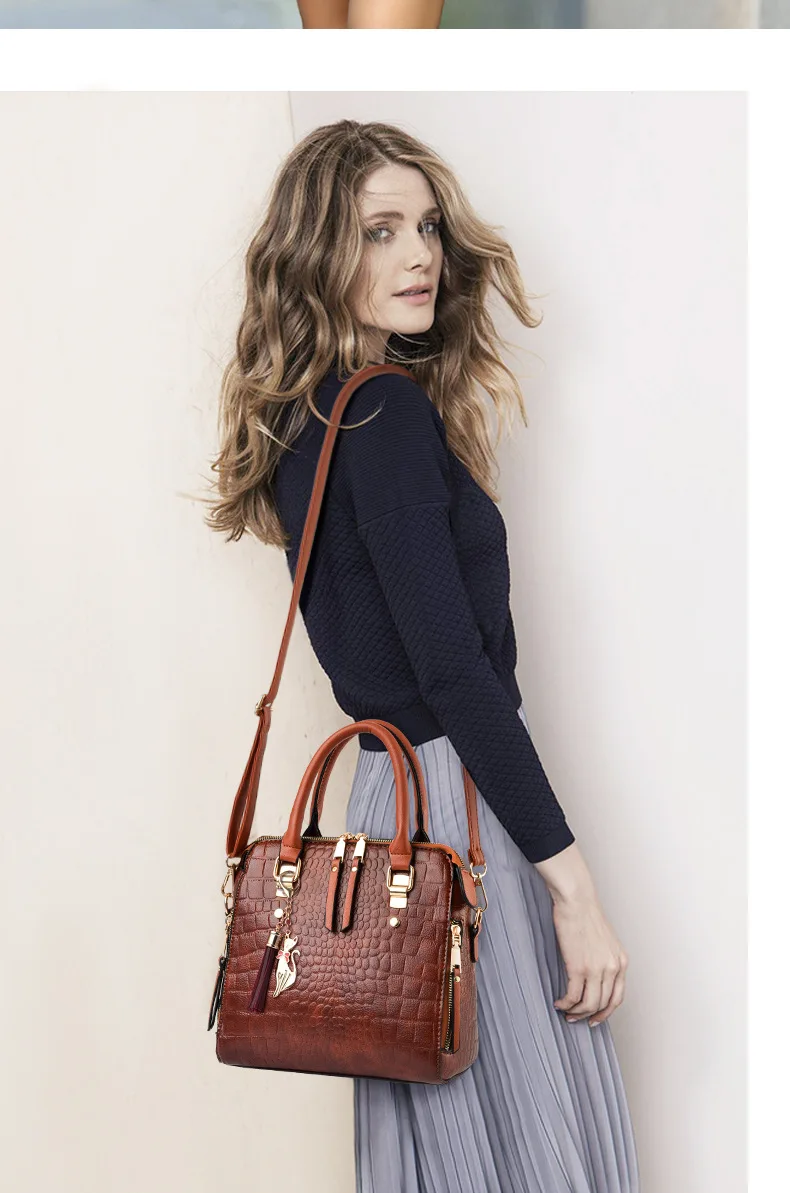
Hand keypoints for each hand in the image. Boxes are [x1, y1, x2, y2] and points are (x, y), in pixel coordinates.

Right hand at [550, 893, 628, 1026]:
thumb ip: (605, 960)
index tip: (595, 1018)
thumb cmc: (586, 915)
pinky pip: (573, 996)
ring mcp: (596, 969)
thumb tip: (595, 978)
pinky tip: (559, 1002)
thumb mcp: (606, 941)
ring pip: (588, 1004)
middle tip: (576, 1018)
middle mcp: (612, 968)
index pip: (617, 998)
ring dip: (576, 1012)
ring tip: (565, 1011)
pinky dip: (566, 1003)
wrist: (576, 901)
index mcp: (621, 962)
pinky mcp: (579, 967)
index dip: (606, 1012)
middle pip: (603, 1004)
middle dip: (589, 1015)